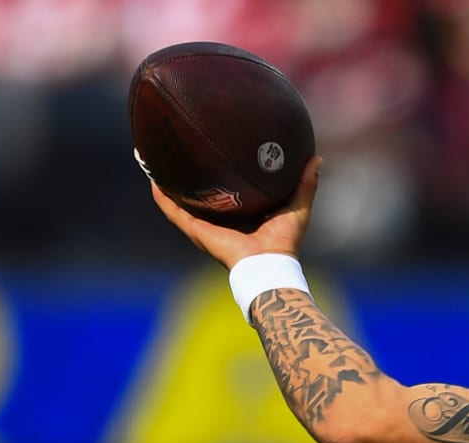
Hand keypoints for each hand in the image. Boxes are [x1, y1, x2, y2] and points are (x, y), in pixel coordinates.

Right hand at [149, 156, 320, 268]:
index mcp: (240, 215)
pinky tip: (152, 179)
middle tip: (175, 150)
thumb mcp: (297, 206)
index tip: (210, 151)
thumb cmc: (284, 241)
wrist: (268, 266)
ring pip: (179, 202)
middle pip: (198, 194)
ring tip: (153, 160)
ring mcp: (205, 227)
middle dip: (186, 175)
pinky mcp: (197, 232)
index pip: (225, 190)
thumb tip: (316, 158)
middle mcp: (219, 221)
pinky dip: (163, 197)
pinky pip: (174, 212)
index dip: (217, 173)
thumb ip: (305, 184)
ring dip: (166, 183)